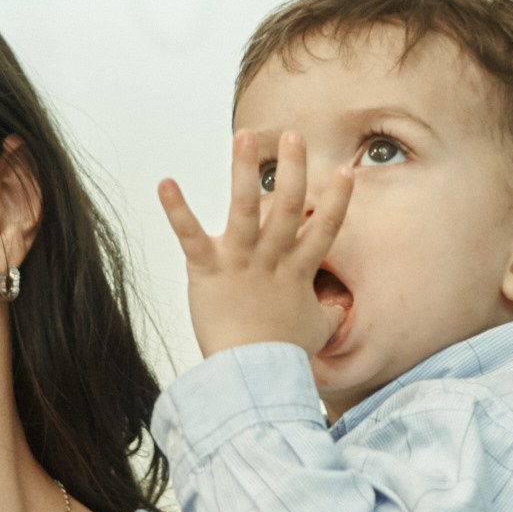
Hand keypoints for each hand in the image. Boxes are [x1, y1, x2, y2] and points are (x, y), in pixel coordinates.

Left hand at [158, 130, 352, 361]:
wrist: (253, 375)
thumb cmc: (283, 357)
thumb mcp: (315, 332)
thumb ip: (327, 315)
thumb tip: (340, 312)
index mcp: (297, 272)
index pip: (324, 230)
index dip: (337, 202)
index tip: (347, 172)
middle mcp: (271, 259)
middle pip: (289, 207)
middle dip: (293, 170)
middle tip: (294, 136)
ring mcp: (240, 261)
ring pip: (245, 208)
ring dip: (245, 171)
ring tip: (244, 137)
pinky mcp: (207, 270)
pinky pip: (190, 235)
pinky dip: (177, 210)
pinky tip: (165, 183)